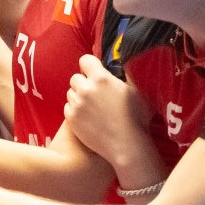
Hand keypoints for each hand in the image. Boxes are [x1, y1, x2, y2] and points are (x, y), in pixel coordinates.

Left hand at [63, 54, 151, 170]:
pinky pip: (68, 107)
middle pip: (75, 78)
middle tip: (95, 93)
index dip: (90, 65)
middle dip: (84, 83)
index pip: (85, 60)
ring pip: (71, 93)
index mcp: (101, 79)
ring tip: (93, 107)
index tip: (95, 72)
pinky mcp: (71, 119)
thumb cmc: (135, 118)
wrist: (126, 144)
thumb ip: (123, 75)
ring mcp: (76, 104)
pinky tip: (88, 117)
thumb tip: (119, 65)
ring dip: (79, 97)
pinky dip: (75, 110)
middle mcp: (85, 89)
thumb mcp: (135, 90)